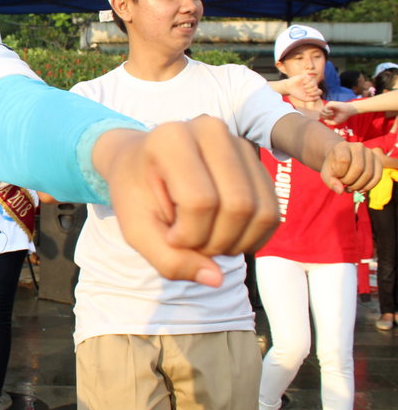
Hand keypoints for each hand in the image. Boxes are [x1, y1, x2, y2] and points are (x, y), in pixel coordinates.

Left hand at [93, 116, 279, 287]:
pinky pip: (273, 212)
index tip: (168, 236)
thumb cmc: (135, 195)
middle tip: (190, 243)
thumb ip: (168, 259)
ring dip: (235, 242)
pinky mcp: (257, 162)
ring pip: (262, 211)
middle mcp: (211, 130)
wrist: (140, 164)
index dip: (187, 234)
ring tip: (205, 238)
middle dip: (215, 242)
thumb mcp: (136, 230)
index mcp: (172, 138)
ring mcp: (239, 143)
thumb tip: (216, 279)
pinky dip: (252, 237)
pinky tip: (224, 236)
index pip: (200, 201)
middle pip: (238, 205)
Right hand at [280, 74, 321, 102]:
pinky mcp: (305, 76)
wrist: (289, 88)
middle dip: (311, 91)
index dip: (315, 94)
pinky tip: (303, 84)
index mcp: (312, 89)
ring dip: (309, 88)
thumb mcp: (304, 98)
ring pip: (314, 84)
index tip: (308, 95)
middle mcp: (312, 84)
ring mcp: (309, 80)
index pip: (319, 92)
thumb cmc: (296, 93)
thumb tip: (318, 97)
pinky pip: (310, 79)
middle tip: (305, 91)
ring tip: (304, 88)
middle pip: (316, 88)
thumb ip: (312, 99)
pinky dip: (307, 83)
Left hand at [320, 100, 357, 124]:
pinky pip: (324, 109)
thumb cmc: (343, 116)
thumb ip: (329, 123)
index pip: (322, 116)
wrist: (348, 111)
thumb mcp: (335, 122)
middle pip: (320, 114)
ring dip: (326, 115)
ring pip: (321, 112)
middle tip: (331, 117)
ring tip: (332, 115)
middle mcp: (328, 110)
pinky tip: (332, 112)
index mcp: (329, 114)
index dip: (324, 119)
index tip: (330, 119)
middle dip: (325, 117)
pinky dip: (327, 112)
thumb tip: (324, 121)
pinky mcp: (329, 104)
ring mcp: (328, 107)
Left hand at [320, 141, 380, 193]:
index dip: (339, 173)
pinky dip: (368, 187)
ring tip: (350, 186)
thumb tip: (340, 191)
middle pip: (358, 168)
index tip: (336, 175)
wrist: (341, 159)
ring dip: (358, 185)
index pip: (343, 160)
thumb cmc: (334, 167)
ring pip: (368, 174)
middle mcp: (358, 146)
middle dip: (349, 181)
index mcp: (342, 146)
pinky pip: (377, 177)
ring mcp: (370, 153)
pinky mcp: (378, 161)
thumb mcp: (327, 174)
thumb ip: (331, 182)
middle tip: (343, 183)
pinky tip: (359, 189)